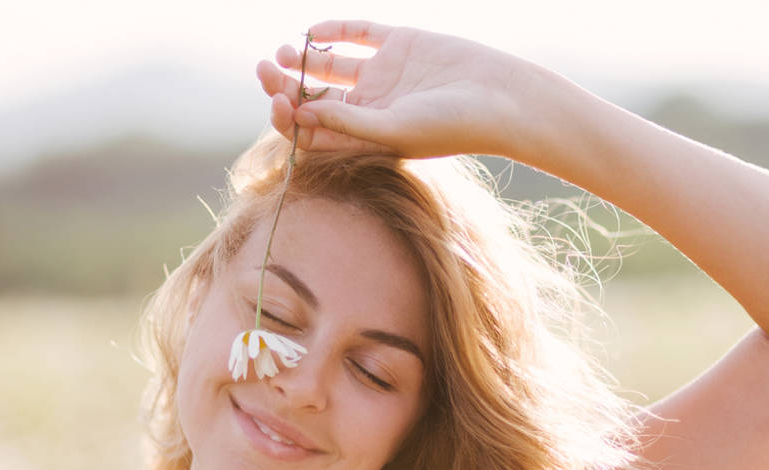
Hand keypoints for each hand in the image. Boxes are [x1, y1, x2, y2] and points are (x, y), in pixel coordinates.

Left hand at [256, 20, 535, 158]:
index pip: (316, 131)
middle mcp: (372, 108)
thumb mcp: (395, 130)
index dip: (290, 118)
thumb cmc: (454, 126)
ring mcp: (385, 75)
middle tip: (264, 70)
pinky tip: (314, 31)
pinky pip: (359, 35)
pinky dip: (334, 31)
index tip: (279, 103)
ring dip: (303, 60)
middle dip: (286, 85)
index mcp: (367, 139)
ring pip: (330, 66)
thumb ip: (347, 123)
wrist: (503, 98)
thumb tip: (298, 114)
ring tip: (283, 53)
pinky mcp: (401, 44)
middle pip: (316, 97)